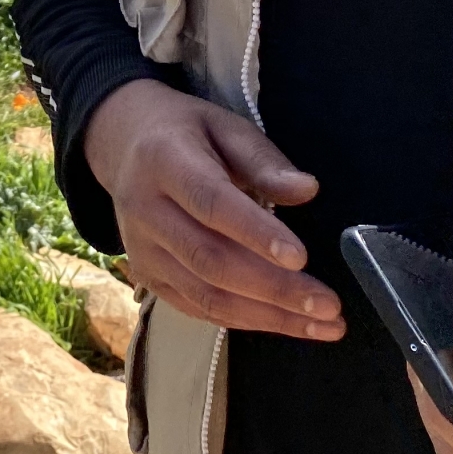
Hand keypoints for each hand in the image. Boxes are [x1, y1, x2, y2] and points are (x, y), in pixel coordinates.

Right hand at [82, 78, 341, 337]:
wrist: (124, 146)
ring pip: (206, 295)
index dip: (255, 232)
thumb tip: (307, 190)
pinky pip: (198, 308)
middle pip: (210, 259)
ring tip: (323, 326)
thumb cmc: (187, 134)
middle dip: (274, 289)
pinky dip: (246, 322)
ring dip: (269, 316)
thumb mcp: (226, 127)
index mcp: (164, 161)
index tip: (301, 257)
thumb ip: (264, 161)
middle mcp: (145, 210)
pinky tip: (287, 324)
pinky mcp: (146, 276)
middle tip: (328, 306)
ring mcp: (142, 250)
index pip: (210, 203)